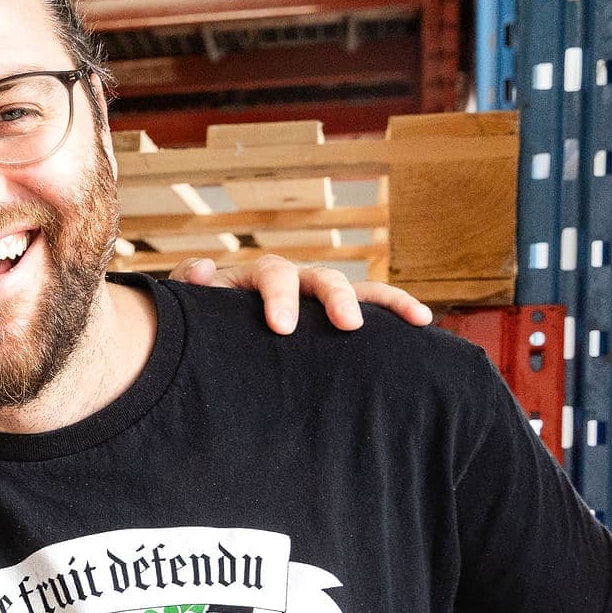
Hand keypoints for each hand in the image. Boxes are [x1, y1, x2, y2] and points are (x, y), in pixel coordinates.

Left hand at [169, 253, 434, 334]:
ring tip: (418, 318)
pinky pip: (370, 315)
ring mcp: (317, 301)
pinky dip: (395, 316)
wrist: (210, 343)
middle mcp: (294, 282)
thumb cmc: (199, 326)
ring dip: (387, 302)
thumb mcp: (189, 311)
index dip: (280, 296)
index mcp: (256, 278)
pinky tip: (423, 327)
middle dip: (338, 298)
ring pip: (358, 290)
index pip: (274, 274)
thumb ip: (188, 288)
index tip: (283, 328)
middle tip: (347, 324)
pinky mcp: (332, 323)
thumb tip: (203, 269)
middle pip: (323, 277)